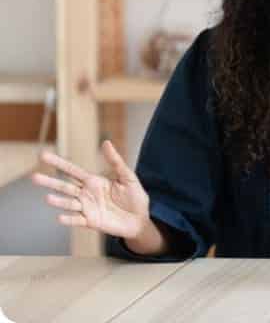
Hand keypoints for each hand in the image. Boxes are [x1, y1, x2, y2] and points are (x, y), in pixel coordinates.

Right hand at [31, 140, 149, 238]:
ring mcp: (87, 208)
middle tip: (34, 177)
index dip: (59, 163)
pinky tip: (60, 217)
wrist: (140, 219)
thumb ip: (116, 161)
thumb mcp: (127, 176)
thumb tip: (106, 142)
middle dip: (50, 182)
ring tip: (48, 198)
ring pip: (69, 203)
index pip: (72, 170)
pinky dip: (69, 219)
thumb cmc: (135, 197)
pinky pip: (77, 220)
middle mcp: (86, 194)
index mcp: (94, 181)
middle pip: (65, 186)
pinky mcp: (91, 222)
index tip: (43, 156)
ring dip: (58, 201)